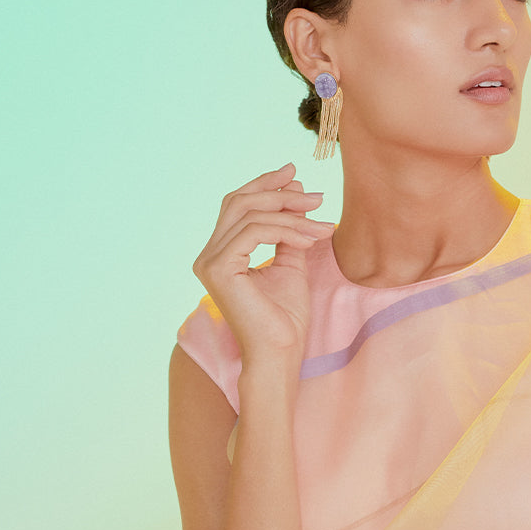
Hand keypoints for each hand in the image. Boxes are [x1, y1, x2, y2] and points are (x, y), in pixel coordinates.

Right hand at [191, 162, 335, 362]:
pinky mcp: (219, 269)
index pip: (238, 206)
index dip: (265, 186)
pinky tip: (311, 240)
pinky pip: (255, 232)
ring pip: (251, 215)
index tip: (296, 175)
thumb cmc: (285, 319)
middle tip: (316, 195)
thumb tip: (296, 195)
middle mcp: (208, 255)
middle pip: (240, 202)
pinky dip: (286, 230)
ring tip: (322, 222)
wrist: (280, 353)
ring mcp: (209, 261)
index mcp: (221, 253)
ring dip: (292, 214)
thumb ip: (288, 233)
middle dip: (280, 193)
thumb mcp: (291, 265)